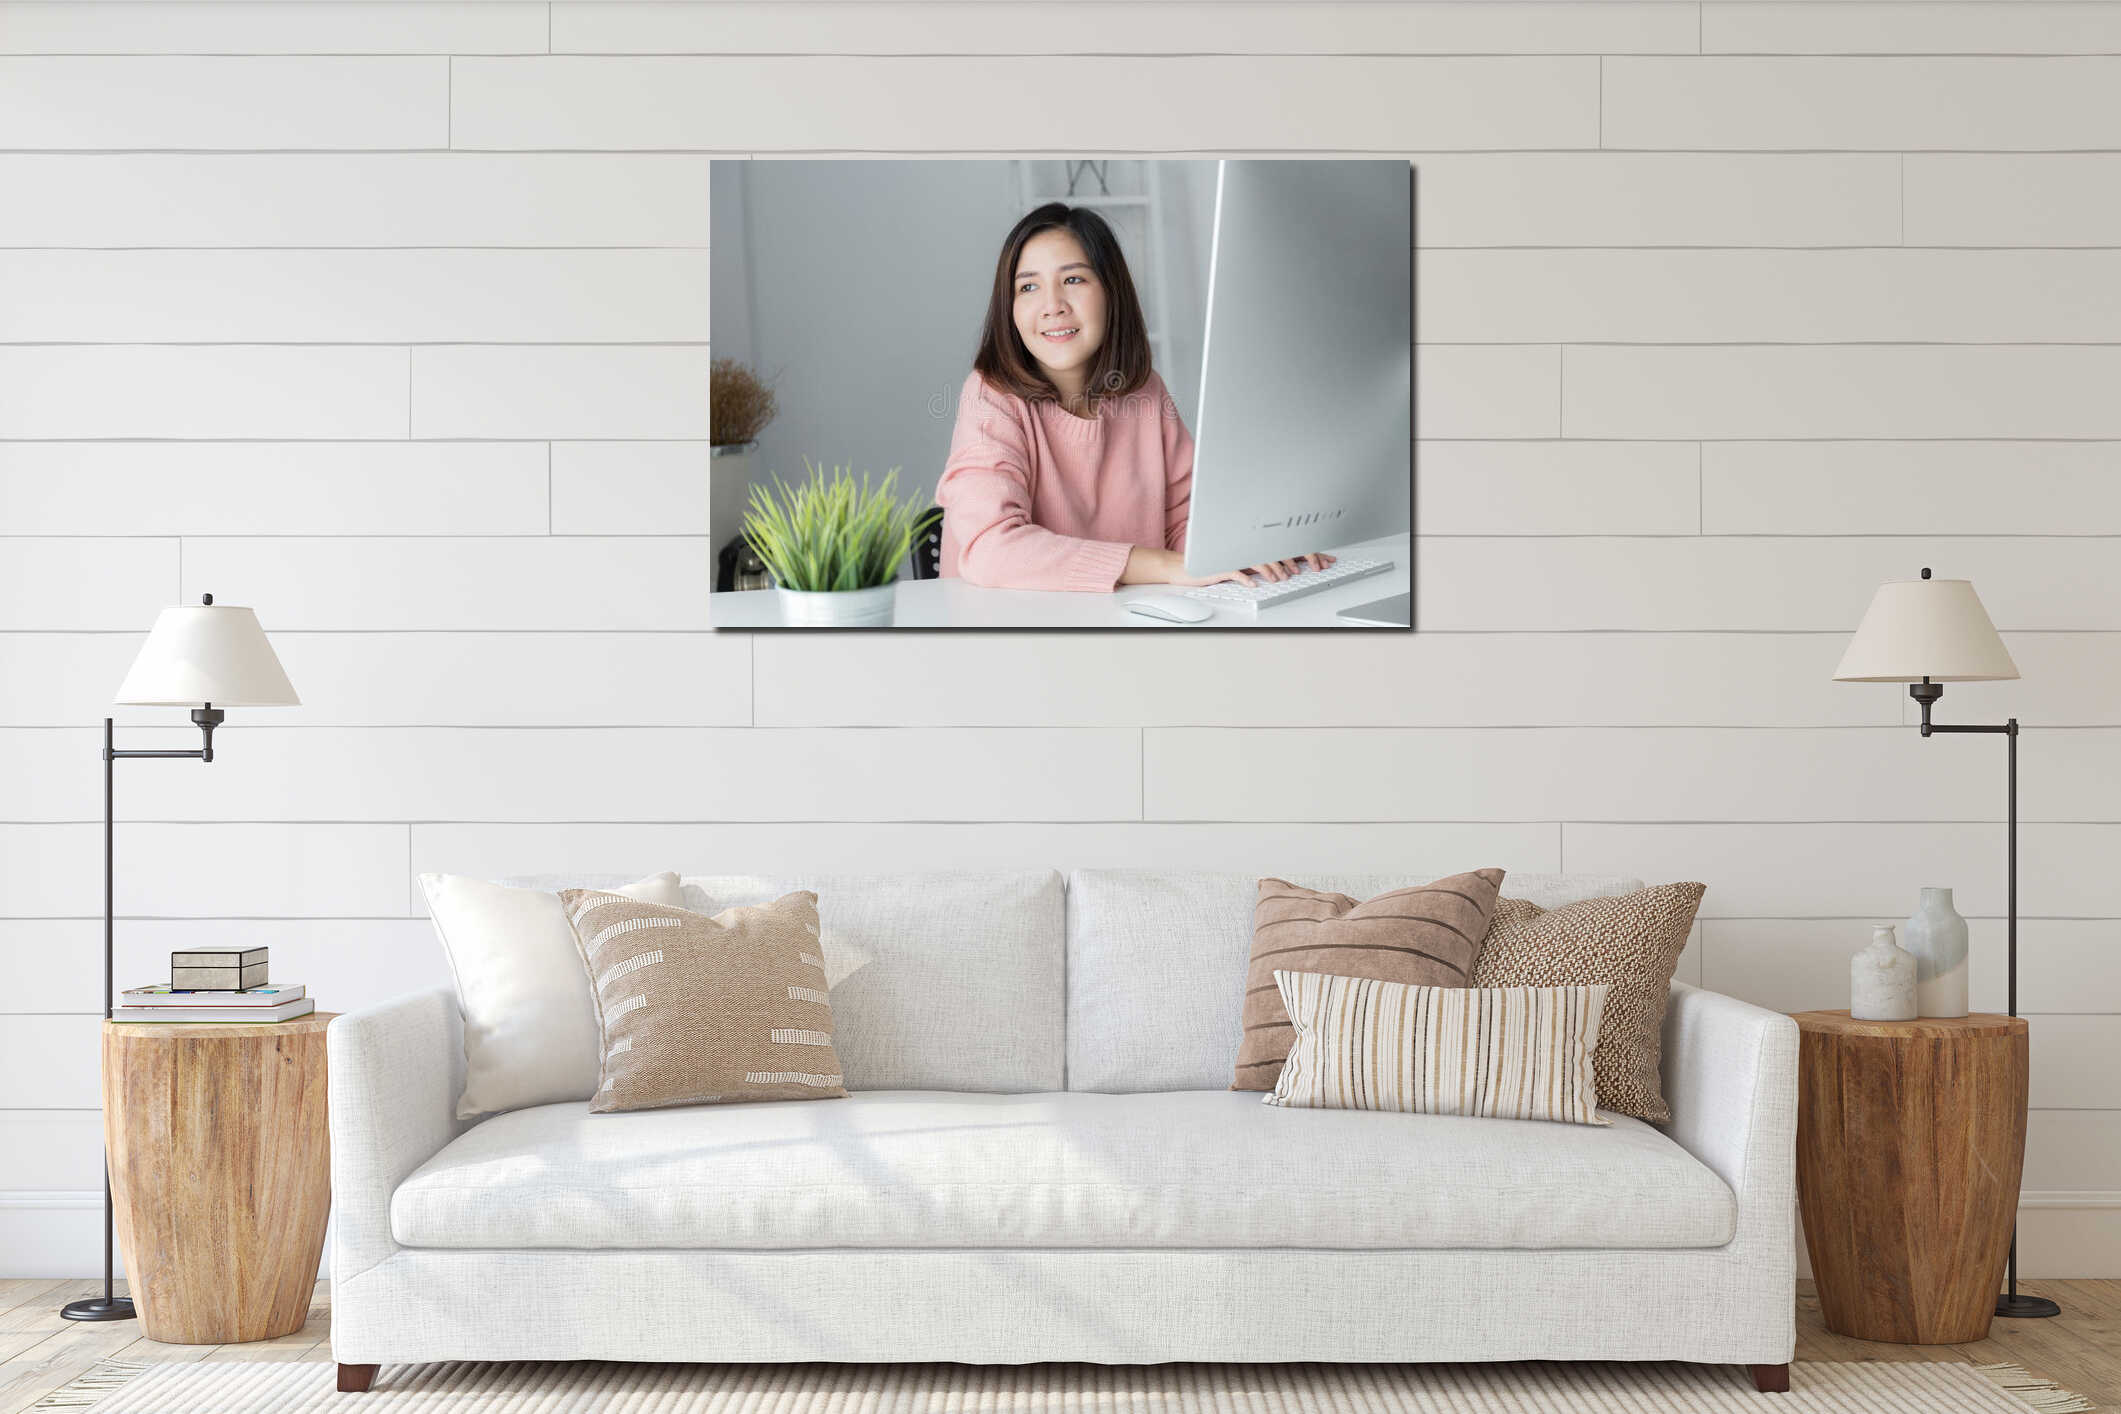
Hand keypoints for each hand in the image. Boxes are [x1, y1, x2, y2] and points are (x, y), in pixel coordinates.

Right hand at [1119, 547, 1335, 587]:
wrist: (1184, 566)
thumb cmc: (1214, 563)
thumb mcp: (1243, 561)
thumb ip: (1261, 561)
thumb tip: (1286, 567)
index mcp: (1256, 543)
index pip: (1288, 544)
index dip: (1310, 551)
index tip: (1327, 559)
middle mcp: (1248, 545)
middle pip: (1280, 549)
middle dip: (1300, 559)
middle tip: (1313, 568)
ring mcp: (1235, 554)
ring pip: (1261, 559)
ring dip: (1274, 569)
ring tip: (1282, 578)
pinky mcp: (1220, 565)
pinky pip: (1236, 570)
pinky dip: (1247, 576)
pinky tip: (1254, 583)